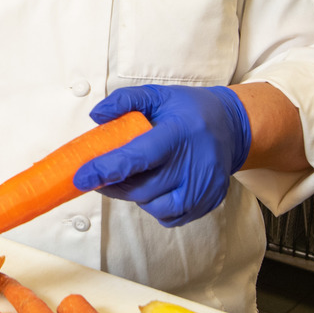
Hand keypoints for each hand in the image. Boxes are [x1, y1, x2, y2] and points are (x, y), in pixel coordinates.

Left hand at [74, 84, 251, 227]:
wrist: (232, 126)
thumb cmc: (188, 110)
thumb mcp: (157, 95)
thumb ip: (125, 101)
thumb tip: (96, 116)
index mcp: (179, 133)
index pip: (138, 157)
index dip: (107, 169)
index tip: (81, 177)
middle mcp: (195, 163)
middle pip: (142, 188)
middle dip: (114, 184)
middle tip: (101, 173)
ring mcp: (204, 187)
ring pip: (154, 207)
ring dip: (136, 196)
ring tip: (136, 176)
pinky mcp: (209, 202)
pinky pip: (171, 217)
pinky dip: (156, 206)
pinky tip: (157, 186)